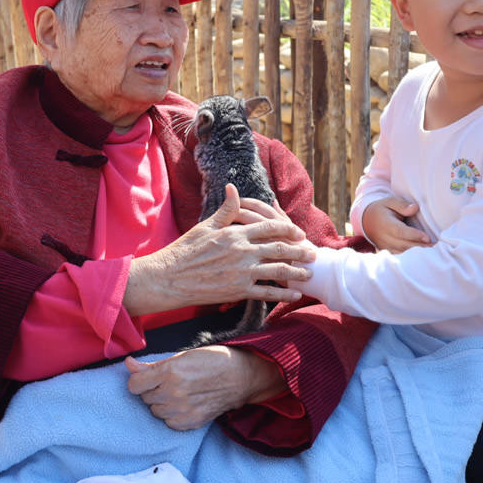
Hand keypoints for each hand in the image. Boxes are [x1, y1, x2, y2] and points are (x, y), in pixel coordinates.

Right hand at [124, 184, 315, 314]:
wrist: (169, 277)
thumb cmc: (185, 250)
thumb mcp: (206, 226)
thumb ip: (225, 210)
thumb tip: (233, 188)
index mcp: (235, 232)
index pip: (269, 227)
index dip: (287, 229)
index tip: (299, 233)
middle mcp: (242, 251)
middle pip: (279, 248)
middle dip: (299, 250)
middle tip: (313, 253)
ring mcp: (242, 271)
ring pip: (277, 270)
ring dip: (296, 272)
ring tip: (309, 274)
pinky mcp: (238, 290)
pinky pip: (266, 292)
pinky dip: (282, 293)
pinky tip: (293, 294)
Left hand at [125, 346, 284, 429]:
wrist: (241, 377)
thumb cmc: (213, 360)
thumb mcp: (182, 355)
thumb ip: (152, 365)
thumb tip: (128, 364)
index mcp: (170, 372)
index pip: (134, 385)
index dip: (139, 380)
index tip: (147, 377)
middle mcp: (173, 393)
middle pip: (145, 397)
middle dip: (154, 389)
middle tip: (171, 381)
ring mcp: (182, 410)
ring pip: (155, 410)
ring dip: (162, 402)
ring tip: (180, 392)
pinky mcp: (190, 422)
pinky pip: (168, 422)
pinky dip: (173, 414)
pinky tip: (185, 403)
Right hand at [360, 196, 431, 253]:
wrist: (367, 221)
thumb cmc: (382, 209)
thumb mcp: (390, 201)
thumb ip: (402, 205)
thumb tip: (415, 208)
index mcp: (385, 224)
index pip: (400, 231)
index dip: (414, 235)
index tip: (427, 237)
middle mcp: (384, 237)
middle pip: (403, 245)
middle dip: (420, 247)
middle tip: (436, 248)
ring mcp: (384, 246)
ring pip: (402, 253)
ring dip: (417, 254)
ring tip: (433, 253)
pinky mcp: (387, 252)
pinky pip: (400, 256)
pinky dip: (411, 258)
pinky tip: (423, 257)